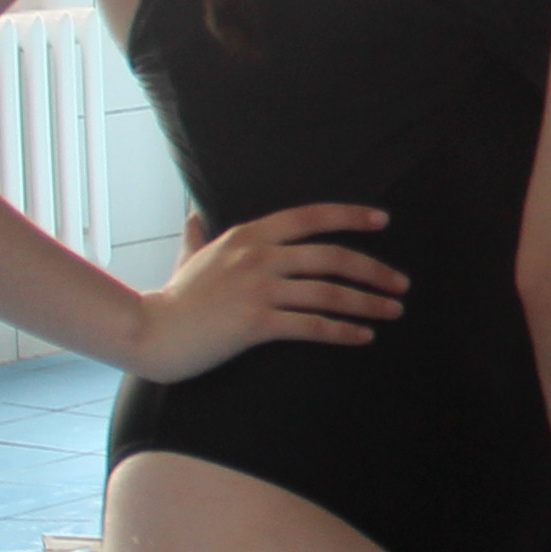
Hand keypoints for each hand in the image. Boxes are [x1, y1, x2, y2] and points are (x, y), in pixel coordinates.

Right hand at [123, 201, 403, 382]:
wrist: (149, 332)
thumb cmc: (173, 298)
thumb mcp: (188, 258)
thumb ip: (196, 236)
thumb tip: (191, 214)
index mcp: (248, 236)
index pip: (310, 216)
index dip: (350, 216)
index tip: (383, 221)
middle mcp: (257, 256)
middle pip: (332, 256)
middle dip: (374, 269)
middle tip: (401, 283)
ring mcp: (257, 289)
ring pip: (329, 292)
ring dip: (368, 302)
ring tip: (393, 310)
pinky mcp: (255, 323)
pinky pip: (312, 325)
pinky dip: (343, 331)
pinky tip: (364, 337)